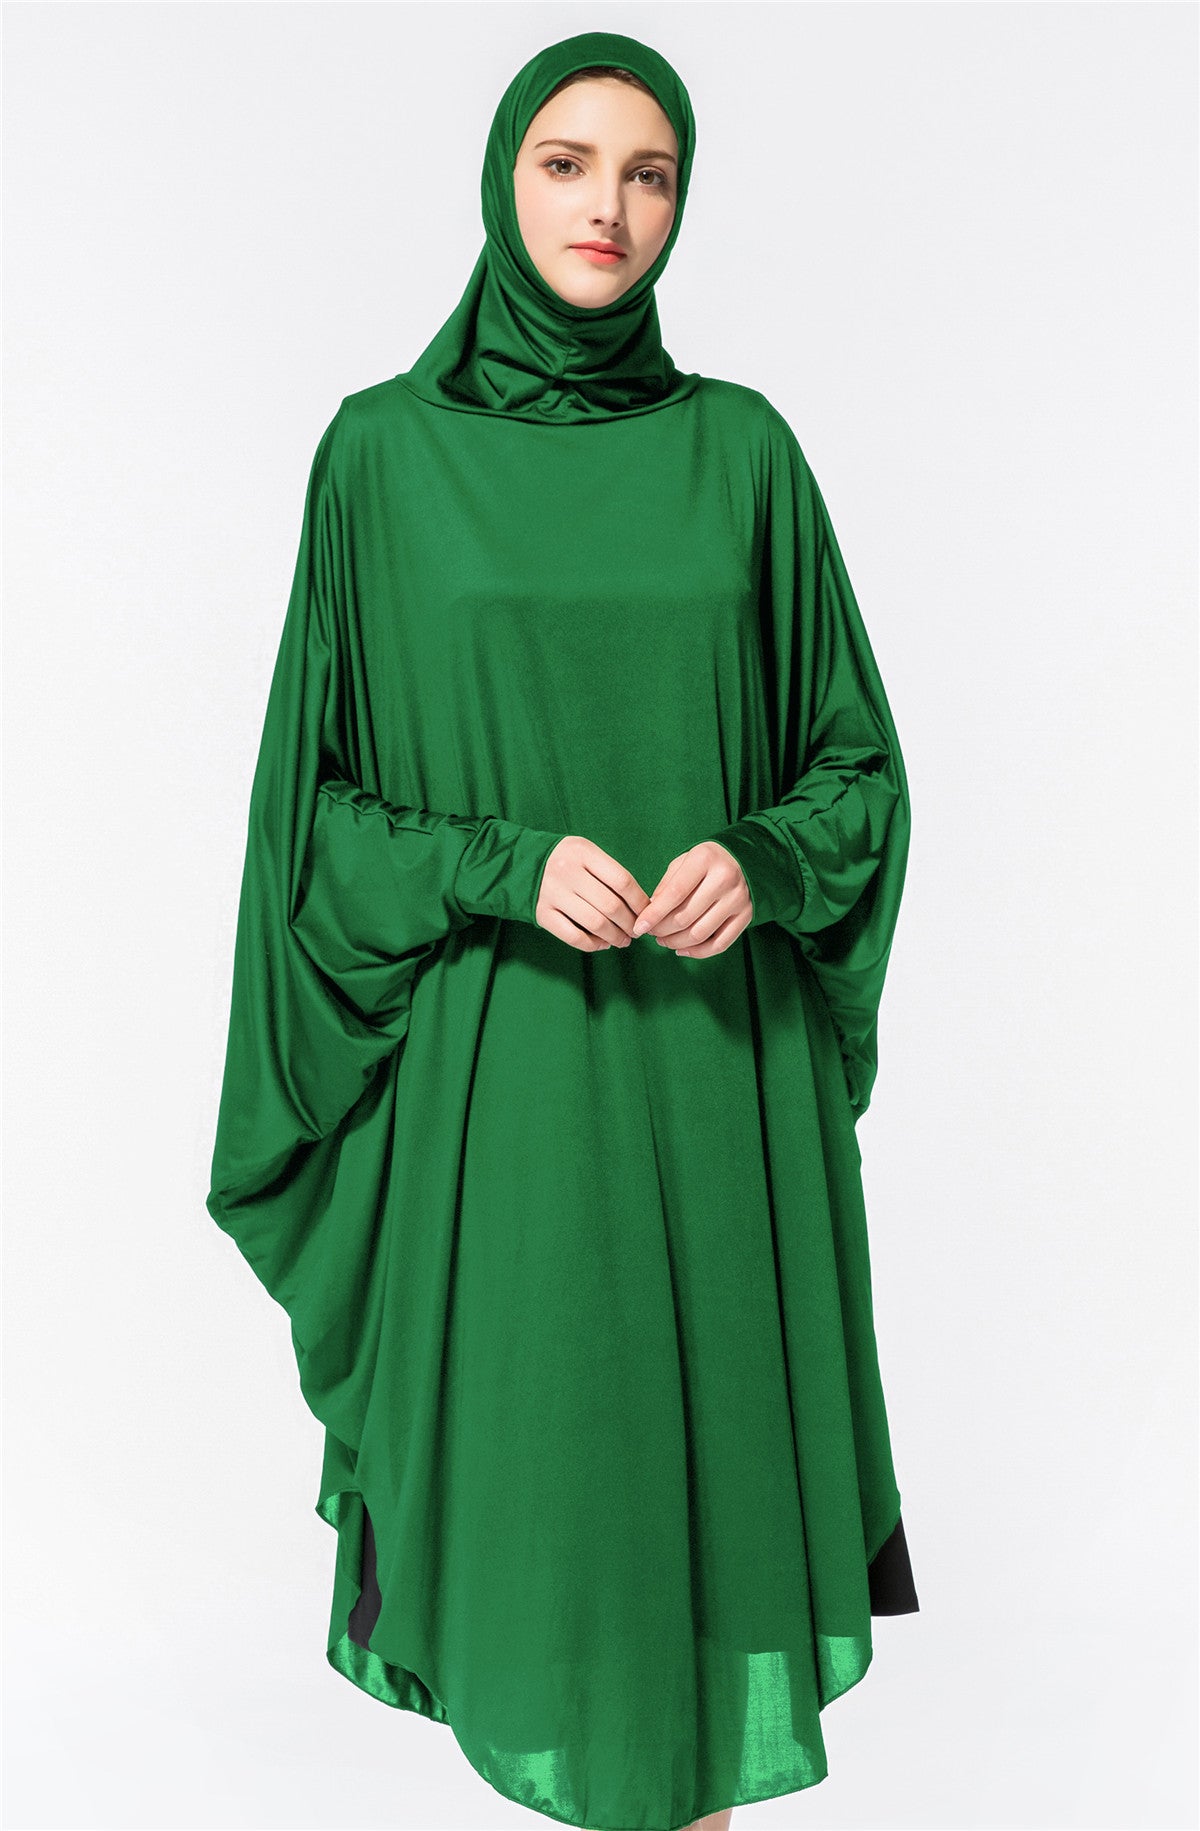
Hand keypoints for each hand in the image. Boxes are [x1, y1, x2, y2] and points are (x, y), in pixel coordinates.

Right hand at [535, 836, 650, 951]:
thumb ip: (609, 872)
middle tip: (636, 931)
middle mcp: (566, 871)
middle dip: (630, 923)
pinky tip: (602, 944)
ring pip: (595, 923)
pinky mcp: (542, 914)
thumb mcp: (585, 853)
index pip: (622, 880)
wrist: (519, 864)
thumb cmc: (565, 860)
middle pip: (610, 905)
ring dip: (615, 937)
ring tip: (623, 941)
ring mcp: (552, 893)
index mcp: (583, 852)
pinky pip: (573, 936)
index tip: (647, 913)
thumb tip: (640, 905)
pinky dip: (592, 945)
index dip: (639, 901)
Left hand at [630, 842, 751, 957]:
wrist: (745, 858)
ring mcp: (738, 899)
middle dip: (662, 930)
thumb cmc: (706, 861)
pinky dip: (698, 952)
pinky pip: (720, 944)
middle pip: (685, 917)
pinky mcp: (746, 915)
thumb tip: (649, 913)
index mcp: (705, 859)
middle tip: (651, 933)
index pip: (674, 894)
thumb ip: (666, 885)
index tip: (638, 927)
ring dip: (676, 943)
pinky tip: (682, 950)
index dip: (654, 914)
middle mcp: (724, 879)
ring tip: (663, 940)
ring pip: (700, 934)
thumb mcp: (683, 862)